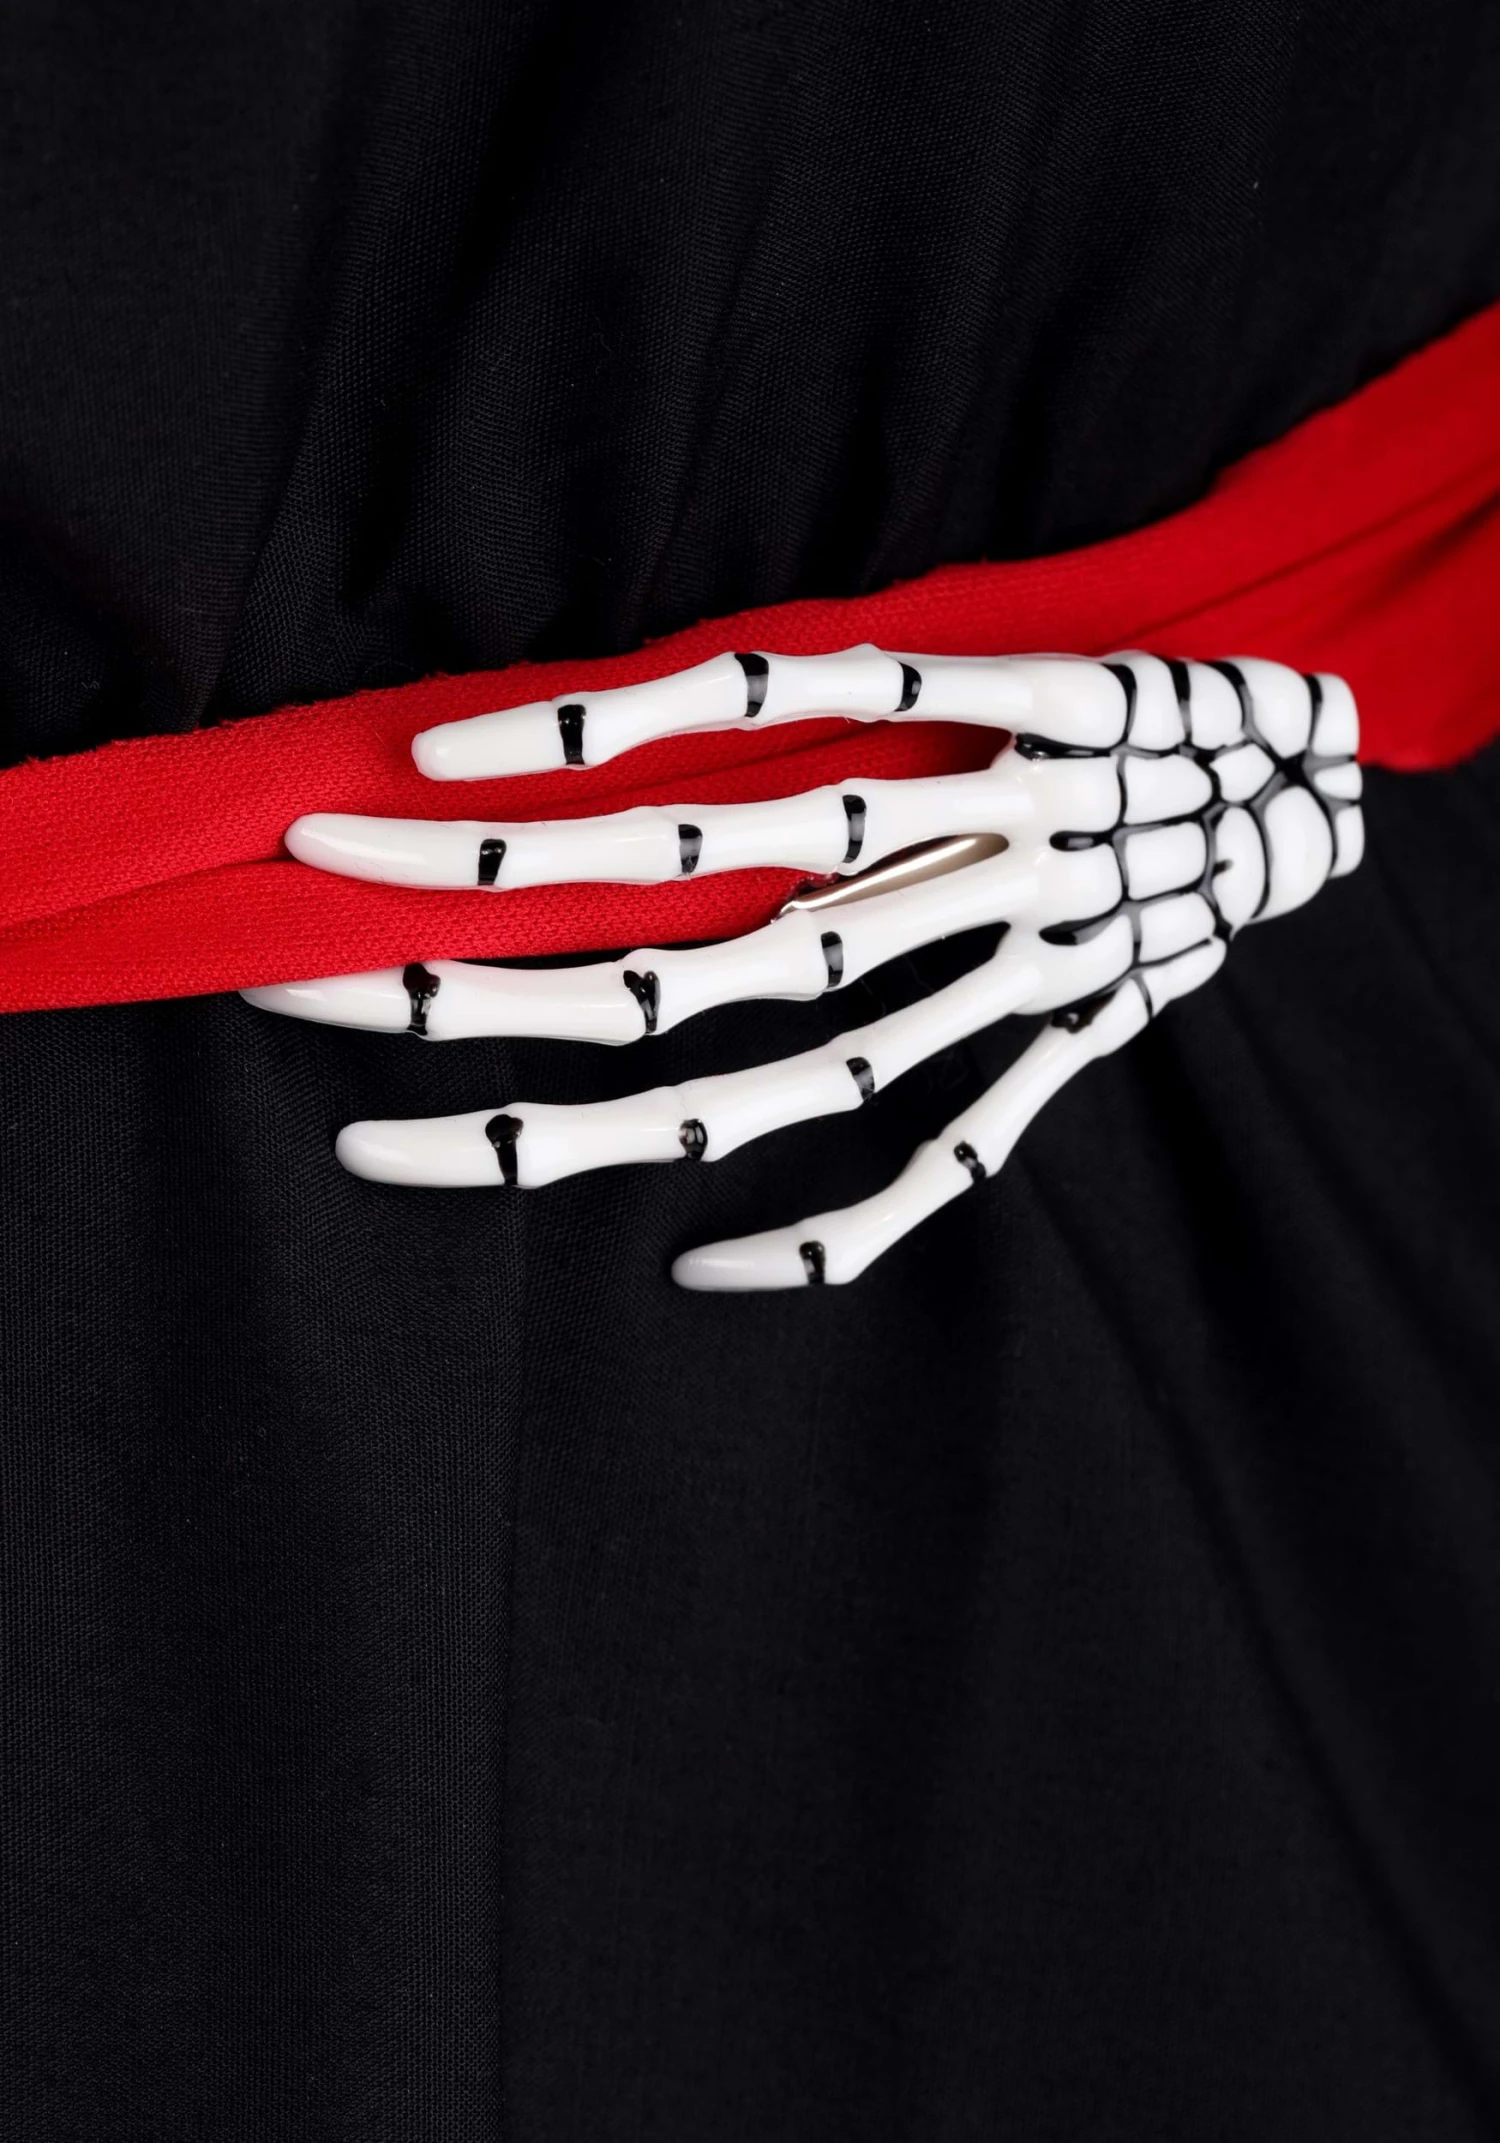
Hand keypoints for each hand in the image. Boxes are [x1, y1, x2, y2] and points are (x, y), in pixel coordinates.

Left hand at [244, 647, 1362, 1287]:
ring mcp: (981, 990)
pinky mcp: (1046, 1061)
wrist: (1308, 778)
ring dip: (561, 1122)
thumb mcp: (1001, 649)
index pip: (678, 788)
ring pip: (751, 1081)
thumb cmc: (1134, 703)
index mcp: (917, 772)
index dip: (529, 796)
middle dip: (475, 954)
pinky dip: (819, 1240)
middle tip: (290, 968)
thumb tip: (658, 711)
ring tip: (377, 1147)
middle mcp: (931, 885)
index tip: (382, 787)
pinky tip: (694, 1282)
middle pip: (667, 938)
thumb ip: (849, 687)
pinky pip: (929, 1173)